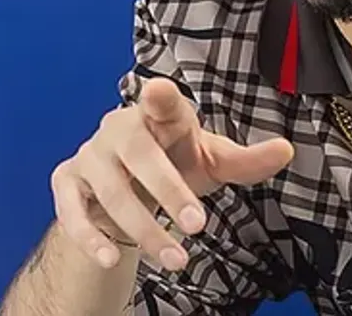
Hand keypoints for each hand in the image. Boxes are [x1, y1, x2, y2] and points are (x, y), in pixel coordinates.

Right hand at [50, 77, 293, 271]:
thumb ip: (246, 161)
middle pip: (139, 152)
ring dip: (144, 228)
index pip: (161, 100)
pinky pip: (71, 211)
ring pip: (111, 191)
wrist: (126, 189)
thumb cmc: (174, 165)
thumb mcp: (211, 162)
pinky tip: (110, 258)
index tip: (160, 92)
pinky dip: (90, 237)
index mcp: (159, 115)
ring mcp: (90, 154)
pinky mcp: (66, 182)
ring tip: (176, 258)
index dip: (160, 97)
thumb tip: (286, 150)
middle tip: (198, 225)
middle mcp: (120, 128)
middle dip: (169, 189)